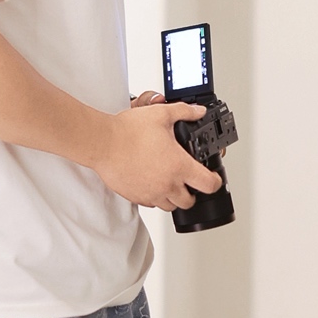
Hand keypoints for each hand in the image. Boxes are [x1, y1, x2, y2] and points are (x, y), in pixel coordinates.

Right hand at [94, 98, 222, 211]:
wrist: (102, 143)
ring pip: (170, 206)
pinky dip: (155, 197)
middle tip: (189, 182)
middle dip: (193, 193)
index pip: (208, 184)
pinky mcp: (136, 197)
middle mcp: (167, 184)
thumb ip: (184, 111)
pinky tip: (151, 183)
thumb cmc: (127, 131)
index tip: (212, 178)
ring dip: (174, 197)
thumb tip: (198, 111)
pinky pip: (151, 204)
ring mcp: (151, 193)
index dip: (215, 182)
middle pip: (189, 201)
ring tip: (170, 183)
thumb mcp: (161, 114)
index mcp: (179, 166)